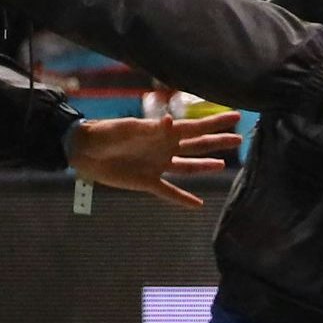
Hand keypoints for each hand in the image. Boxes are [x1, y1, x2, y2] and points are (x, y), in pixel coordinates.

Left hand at [69, 109, 244, 208]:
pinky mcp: (147, 181)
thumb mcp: (127, 129)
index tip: (237, 118)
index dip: (216, 122)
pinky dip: (183, 199)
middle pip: (197, 145)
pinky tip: (197, 205)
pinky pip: (169, 191)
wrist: (83, 150)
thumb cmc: (104, 133)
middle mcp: (164, 148)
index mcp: (162, 133)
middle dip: (218, 142)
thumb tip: (172, 122)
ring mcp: (157, 165)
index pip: (195, 128)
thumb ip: (151, 128)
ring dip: (205, 165)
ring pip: (188, 166)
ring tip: (222, 165)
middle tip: (240, 139)